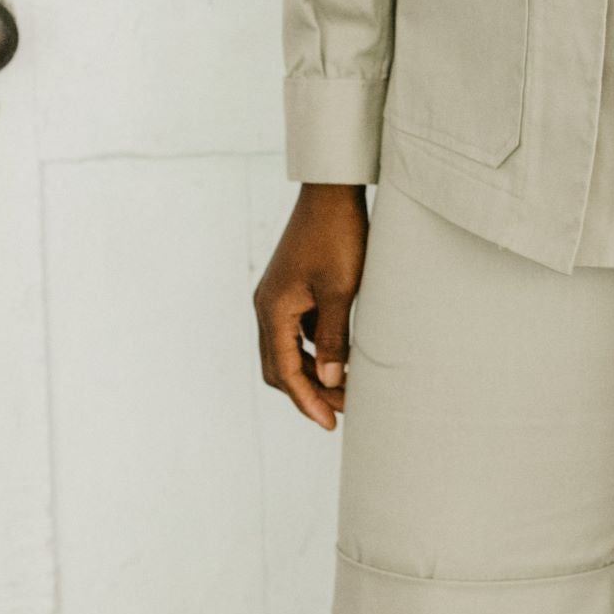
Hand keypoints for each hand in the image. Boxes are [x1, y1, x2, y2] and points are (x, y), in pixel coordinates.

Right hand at [253, 182, 368, 430]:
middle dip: (308, 392)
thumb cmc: (338, 236)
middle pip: (279, 366)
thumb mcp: (341, 290)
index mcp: (273, 310)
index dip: (308, 400)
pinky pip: (298, 330)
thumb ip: (334, 337)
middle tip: (341, 411)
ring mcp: (277, 296)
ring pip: (287, 350)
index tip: (331, 422)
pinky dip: (316, 349)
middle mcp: (267, 306)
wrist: (332, 190)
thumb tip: (330, 380)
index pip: (285, 371)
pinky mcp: (290, 288)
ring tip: (346, 388)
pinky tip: (343, 355)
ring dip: (312, 371)